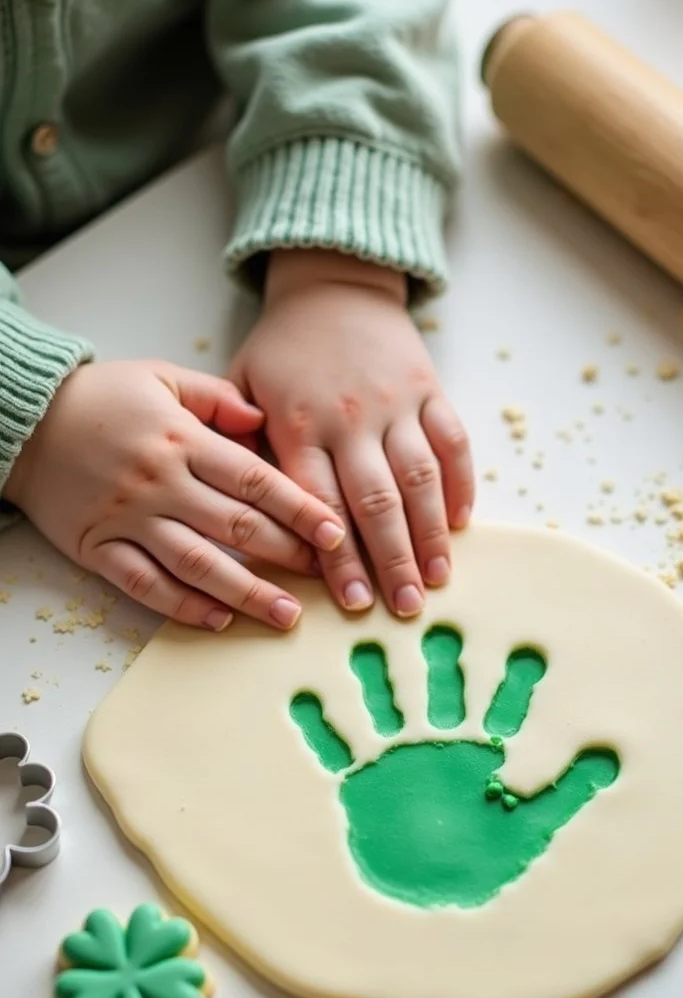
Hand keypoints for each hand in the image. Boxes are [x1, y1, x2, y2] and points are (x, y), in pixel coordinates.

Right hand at [5, 359, 345, 629]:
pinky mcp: (98, 547)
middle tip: (326, 579)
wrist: (22, 419)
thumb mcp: (161, 377)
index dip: (301, 509)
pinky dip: (182, 605)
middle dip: (288, 555)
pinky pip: (145, 584)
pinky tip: (217, 620)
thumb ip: (217, 398)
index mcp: (182, 440)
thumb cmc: (100, 397)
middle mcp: (160, 483)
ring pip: (198, 563)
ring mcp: (128, 519)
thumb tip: (263, 419)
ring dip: (246, 593)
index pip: (256, 480)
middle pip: (237, 526)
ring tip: (285, 615)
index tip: (336, 534)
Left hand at [230, 250, 473, 617]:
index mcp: (299, 423)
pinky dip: (460, 484)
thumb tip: (236, 510)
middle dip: (392, 561)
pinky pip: (452, 441)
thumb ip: (237, 445)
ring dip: (431, 535)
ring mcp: (396, 403)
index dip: (339, 557)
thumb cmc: (283, 348)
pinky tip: (460, 524)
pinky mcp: (430, 388)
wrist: (335, 284)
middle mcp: (350, 417)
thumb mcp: (242, 385)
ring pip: (420, 477)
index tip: (352, 601)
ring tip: (437, 580)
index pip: (320, 503)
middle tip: (403, 610)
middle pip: (376, 501)